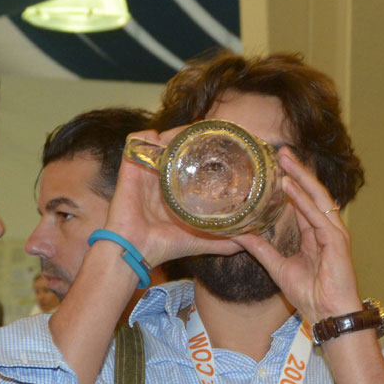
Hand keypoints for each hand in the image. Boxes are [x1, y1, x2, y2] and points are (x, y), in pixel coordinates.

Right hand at [106, 128, 242, 265]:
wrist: (137, 251)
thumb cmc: (164, 246)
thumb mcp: (201, 241)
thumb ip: (225, 240)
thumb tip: (253, 240)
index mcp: (175, 190)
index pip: (191, 162)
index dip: (205, 150)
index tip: (222, 144)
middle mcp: (161, 177)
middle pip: (177, 146)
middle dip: (192, 137)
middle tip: (209, 134)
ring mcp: (146, 171)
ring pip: (160, 139)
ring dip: (175, 133)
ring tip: (192, 133)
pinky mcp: (130, 168)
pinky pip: (136, 141)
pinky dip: (149, 135)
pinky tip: (166, 138)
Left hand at [233, 147, 361, 322]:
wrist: (329, 315)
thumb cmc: (311, 295)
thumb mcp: (278, 267)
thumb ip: (261, 249)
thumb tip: (239, 235)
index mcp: (315, 234)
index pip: (302, 201)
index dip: (290, 182)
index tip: (276, 166)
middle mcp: (326, 228)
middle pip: (311, 193)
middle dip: (297, 171)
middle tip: (281, 151)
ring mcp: (334, 233)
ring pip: (317, 198)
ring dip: (300, 178)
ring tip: (285, 160)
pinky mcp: (337, 241)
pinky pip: (317, 215)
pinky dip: (302, 201)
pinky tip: (290, 187)